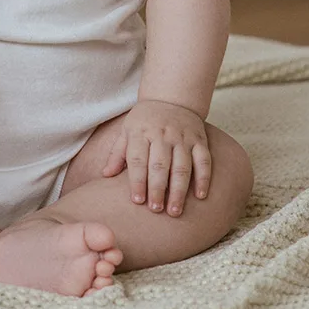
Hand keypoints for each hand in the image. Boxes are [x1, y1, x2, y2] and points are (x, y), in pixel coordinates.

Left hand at [101, 99, 210, 215]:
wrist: (171, 97)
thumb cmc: (144, 120)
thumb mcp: (126, 131)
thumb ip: (117, 154)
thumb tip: (105, 175)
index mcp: (141, 133)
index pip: (138, 160)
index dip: (137, 181)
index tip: (137, 201)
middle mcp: (162, 134)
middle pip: (160, 165)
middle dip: (158, 189)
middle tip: (156, 210)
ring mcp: (182, 137)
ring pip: (182, 166)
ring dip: (179, 190)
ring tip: (175, 211)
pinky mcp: (199, 140)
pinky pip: (203, 160)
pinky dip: (203, 178)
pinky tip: (200, 196)